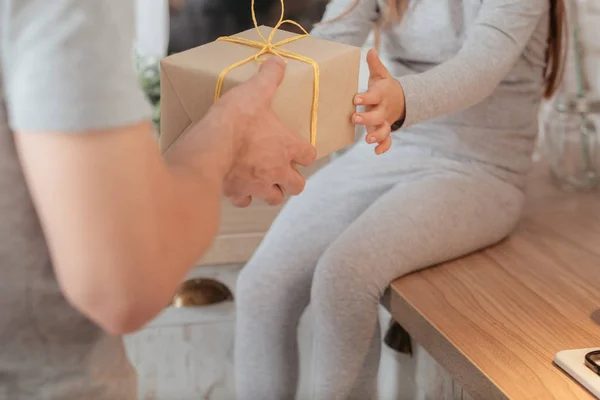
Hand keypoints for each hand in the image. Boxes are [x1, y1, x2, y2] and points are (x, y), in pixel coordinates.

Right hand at [215, 57, 316, 206]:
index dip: (306, 152)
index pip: (309, 155)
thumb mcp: (255, 91)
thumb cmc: (237, 119)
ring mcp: (258, 185)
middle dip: (293, 180)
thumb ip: (269, 77)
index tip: (299, 149)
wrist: (211, 145)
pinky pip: (245, 202)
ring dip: (273, 192)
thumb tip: (277, 61)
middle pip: (297, 186)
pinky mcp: (238, 193)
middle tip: (284, 171)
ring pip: (275, 198)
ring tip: (265, 182)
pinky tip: (239, 188)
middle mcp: (277, 170)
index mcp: (287, 147)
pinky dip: (244, 197)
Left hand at [353, 49, 405, 154]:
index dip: (365, 98)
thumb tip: (370, 50)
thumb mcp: (381, 75)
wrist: (400, 100)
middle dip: (367, 118)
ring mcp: (384, 121)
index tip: (355, 98)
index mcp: (381, 95)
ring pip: (384, 130)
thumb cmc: (384, 87)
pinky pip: (387, 140)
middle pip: (378, 115)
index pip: (374, 96)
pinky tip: (376, 152)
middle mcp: (383, 109)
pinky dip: (384, 147)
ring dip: (377, 135)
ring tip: (367, 139)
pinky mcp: (384, 130)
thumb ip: (375, 65)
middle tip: (355, 118)